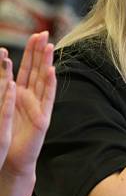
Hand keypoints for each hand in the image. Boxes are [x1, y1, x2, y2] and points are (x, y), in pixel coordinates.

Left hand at [0, 32, 55, 178]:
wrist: (11, 162)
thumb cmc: (5, 138)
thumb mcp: (1, 110)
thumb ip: (4, 92)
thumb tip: (4, 76)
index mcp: (21, 94)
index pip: (27, 68)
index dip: (31, 51)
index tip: (35, 34)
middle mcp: (32, 97)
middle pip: (37, 70)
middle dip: (40, 52)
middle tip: (44, 33)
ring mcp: (39, 107)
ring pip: (44, 81)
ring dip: (47, 63)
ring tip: (50, 47)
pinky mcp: (42, 119)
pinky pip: (47, 99)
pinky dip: (50, 85)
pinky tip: (51, 71)